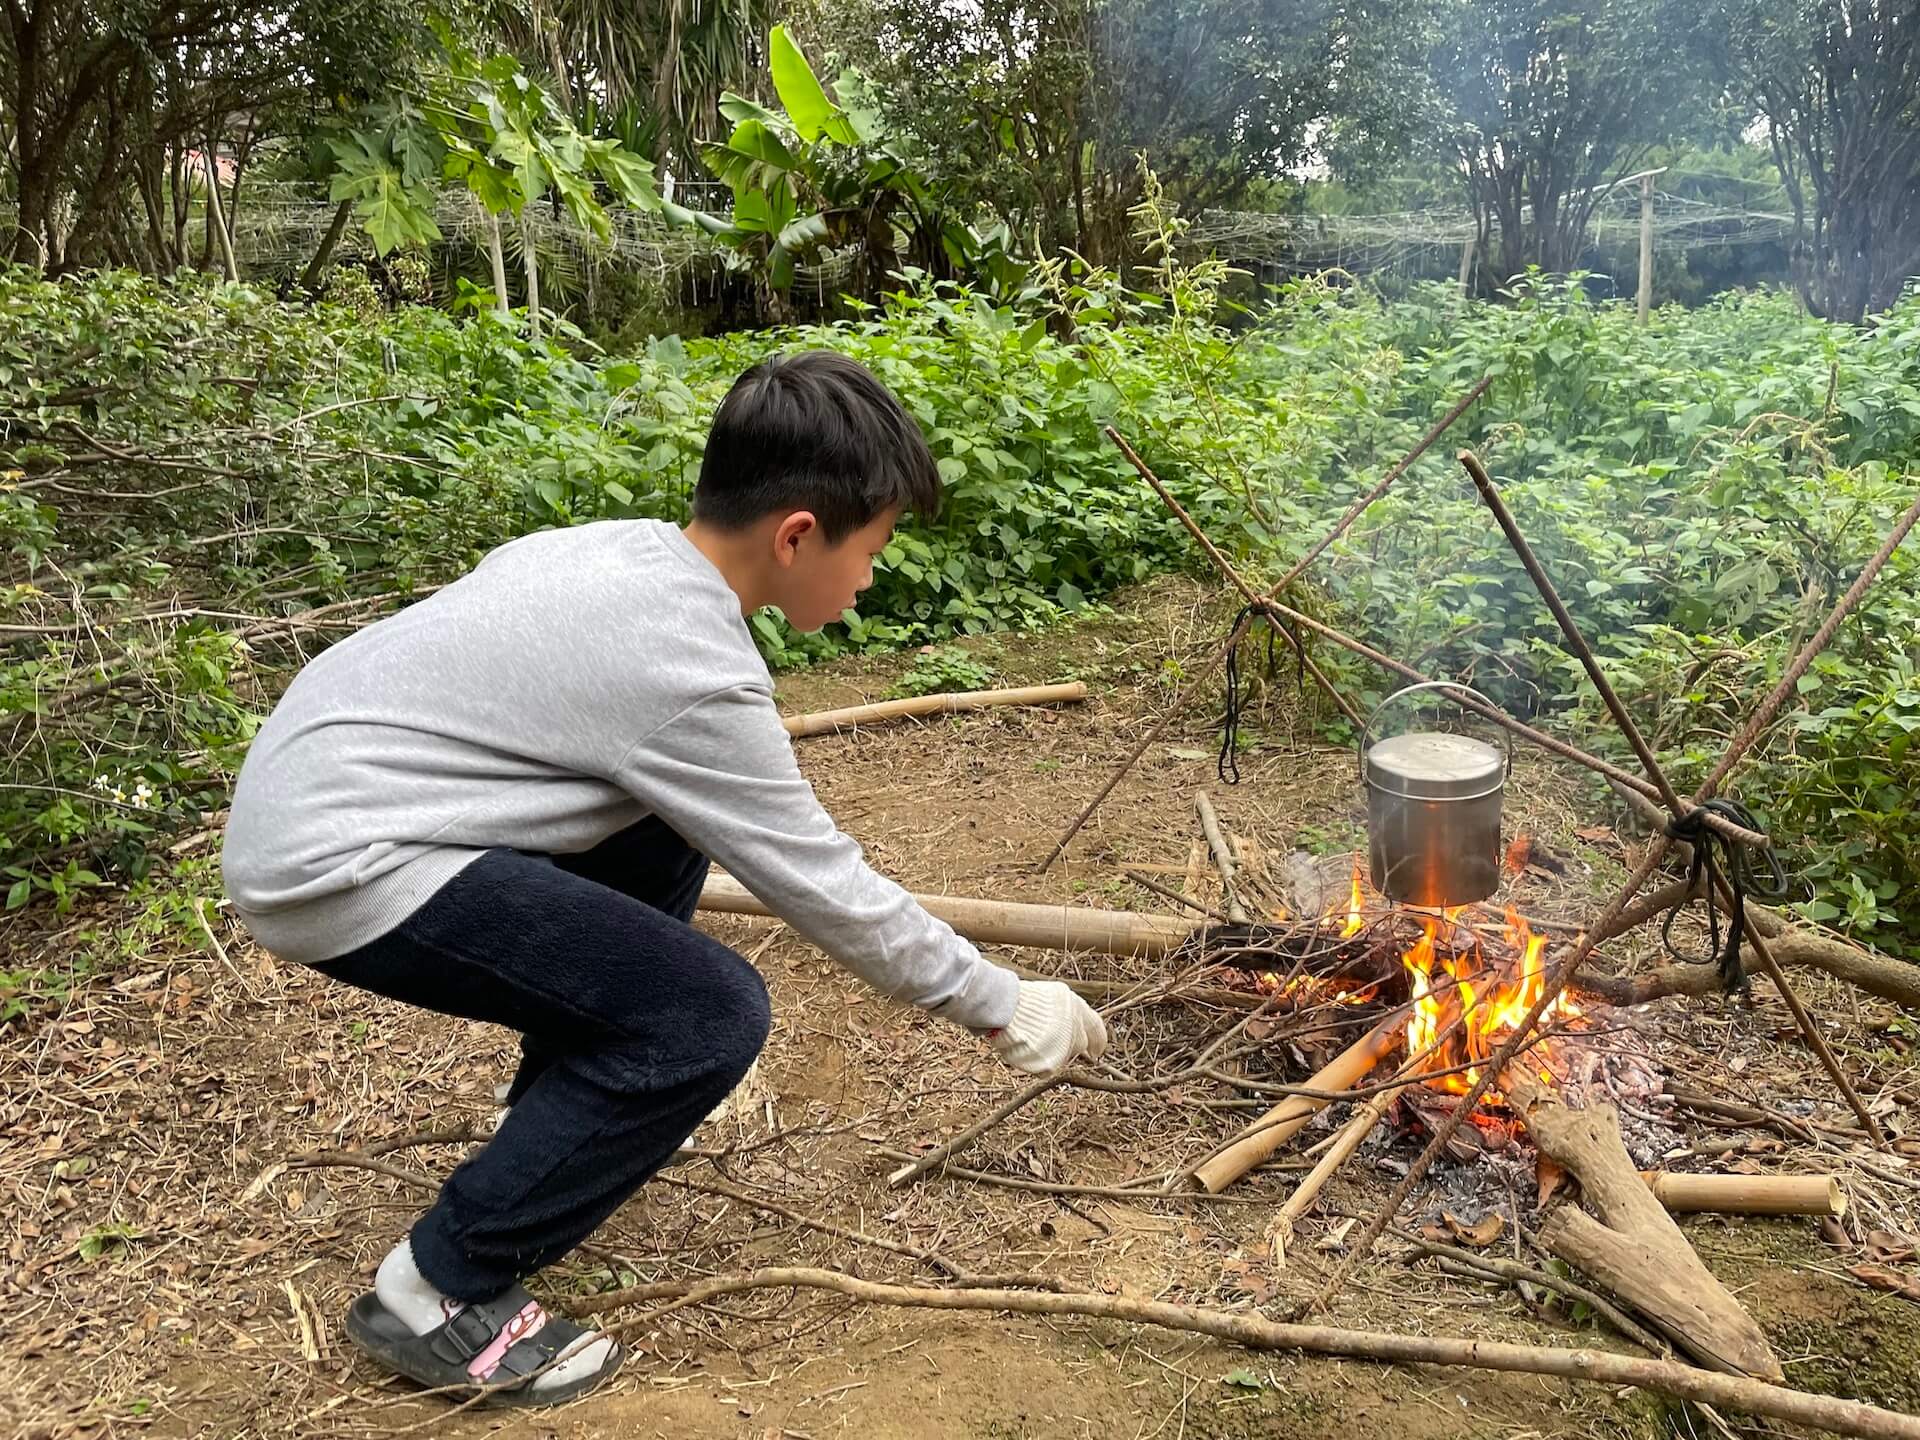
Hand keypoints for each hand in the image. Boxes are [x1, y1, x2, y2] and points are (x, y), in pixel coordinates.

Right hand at [985, 981, 1107, 1074]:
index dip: (1098, 1040)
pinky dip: (1037, 1063)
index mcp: (1076, 1006)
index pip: (1096, 1027)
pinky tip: (1023, 1051)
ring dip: (1050, 1052)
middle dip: (1068, 1047)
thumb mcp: (1047, 998)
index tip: (1097, 1051)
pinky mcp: (1053, 1061)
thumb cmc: (1019, 999)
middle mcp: (1075, 1026)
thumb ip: (1061, 1012)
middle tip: (1052, 1047)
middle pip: (1079, 1044)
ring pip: (1063, 1056)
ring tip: (1028, 1041)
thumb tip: (1065, 1024)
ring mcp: (1066, 1044)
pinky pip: (1048, 1068)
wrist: (1005, 1007)